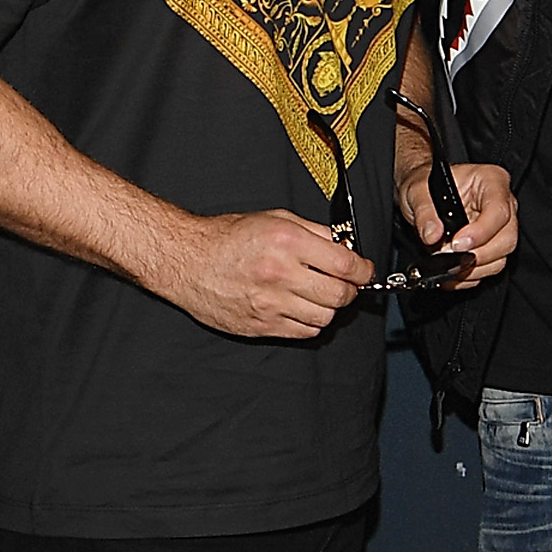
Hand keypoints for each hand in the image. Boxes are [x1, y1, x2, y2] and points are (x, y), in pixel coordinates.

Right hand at [164, 209, 369, 338]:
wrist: (188, 261)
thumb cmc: (227, 237)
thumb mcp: (274, 219)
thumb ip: (314, 232)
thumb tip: (345, 245)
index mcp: (287, 243)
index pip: (345, 264)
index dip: (363, 270)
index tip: (363, 271)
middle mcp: (280, 274)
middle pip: (339, 295)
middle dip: (349, 290)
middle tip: (345, 284)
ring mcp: (270, 304)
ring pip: (324, 318)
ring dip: (329, 308)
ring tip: (319, 295)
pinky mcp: (261, 325)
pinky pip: (303, 332)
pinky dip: (310, 323)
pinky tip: (301, 308)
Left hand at [398, 155, 519, 284]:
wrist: (423, 196)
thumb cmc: (426, 185)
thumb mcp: (417, 190)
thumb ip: (424, 211)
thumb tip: (432, 235)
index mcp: (491, 181)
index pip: (498, 210)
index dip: (480, 232)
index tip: (457, 244)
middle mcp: (502, 204)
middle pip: (506, 239)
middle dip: (477, 255)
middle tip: (448, 256)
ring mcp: (499, 228)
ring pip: (500, 258)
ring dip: (473, 268)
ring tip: (447, 263)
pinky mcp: (492, 247)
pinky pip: (490, 268)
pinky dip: (470, 276)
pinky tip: (452, 271)